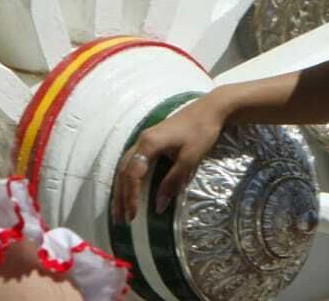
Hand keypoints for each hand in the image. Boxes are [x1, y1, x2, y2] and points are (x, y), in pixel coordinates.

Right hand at [112, 95, 226, 223]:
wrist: (210, 109)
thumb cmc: (201, 132)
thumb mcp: (189, 159)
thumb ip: (173, 182)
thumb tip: (158, 206)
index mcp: (149, 144)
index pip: (132, 174)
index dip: (131, 197)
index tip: (132, 216)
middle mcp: (141, 141)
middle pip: (123, 171)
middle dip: (120, 196)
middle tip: (120, 219)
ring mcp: (144, 139)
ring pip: (125, 166)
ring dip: (121, 188)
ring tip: (119, 209)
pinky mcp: (150, 140)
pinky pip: (131, 161)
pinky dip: (127, 178)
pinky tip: (128, 188)